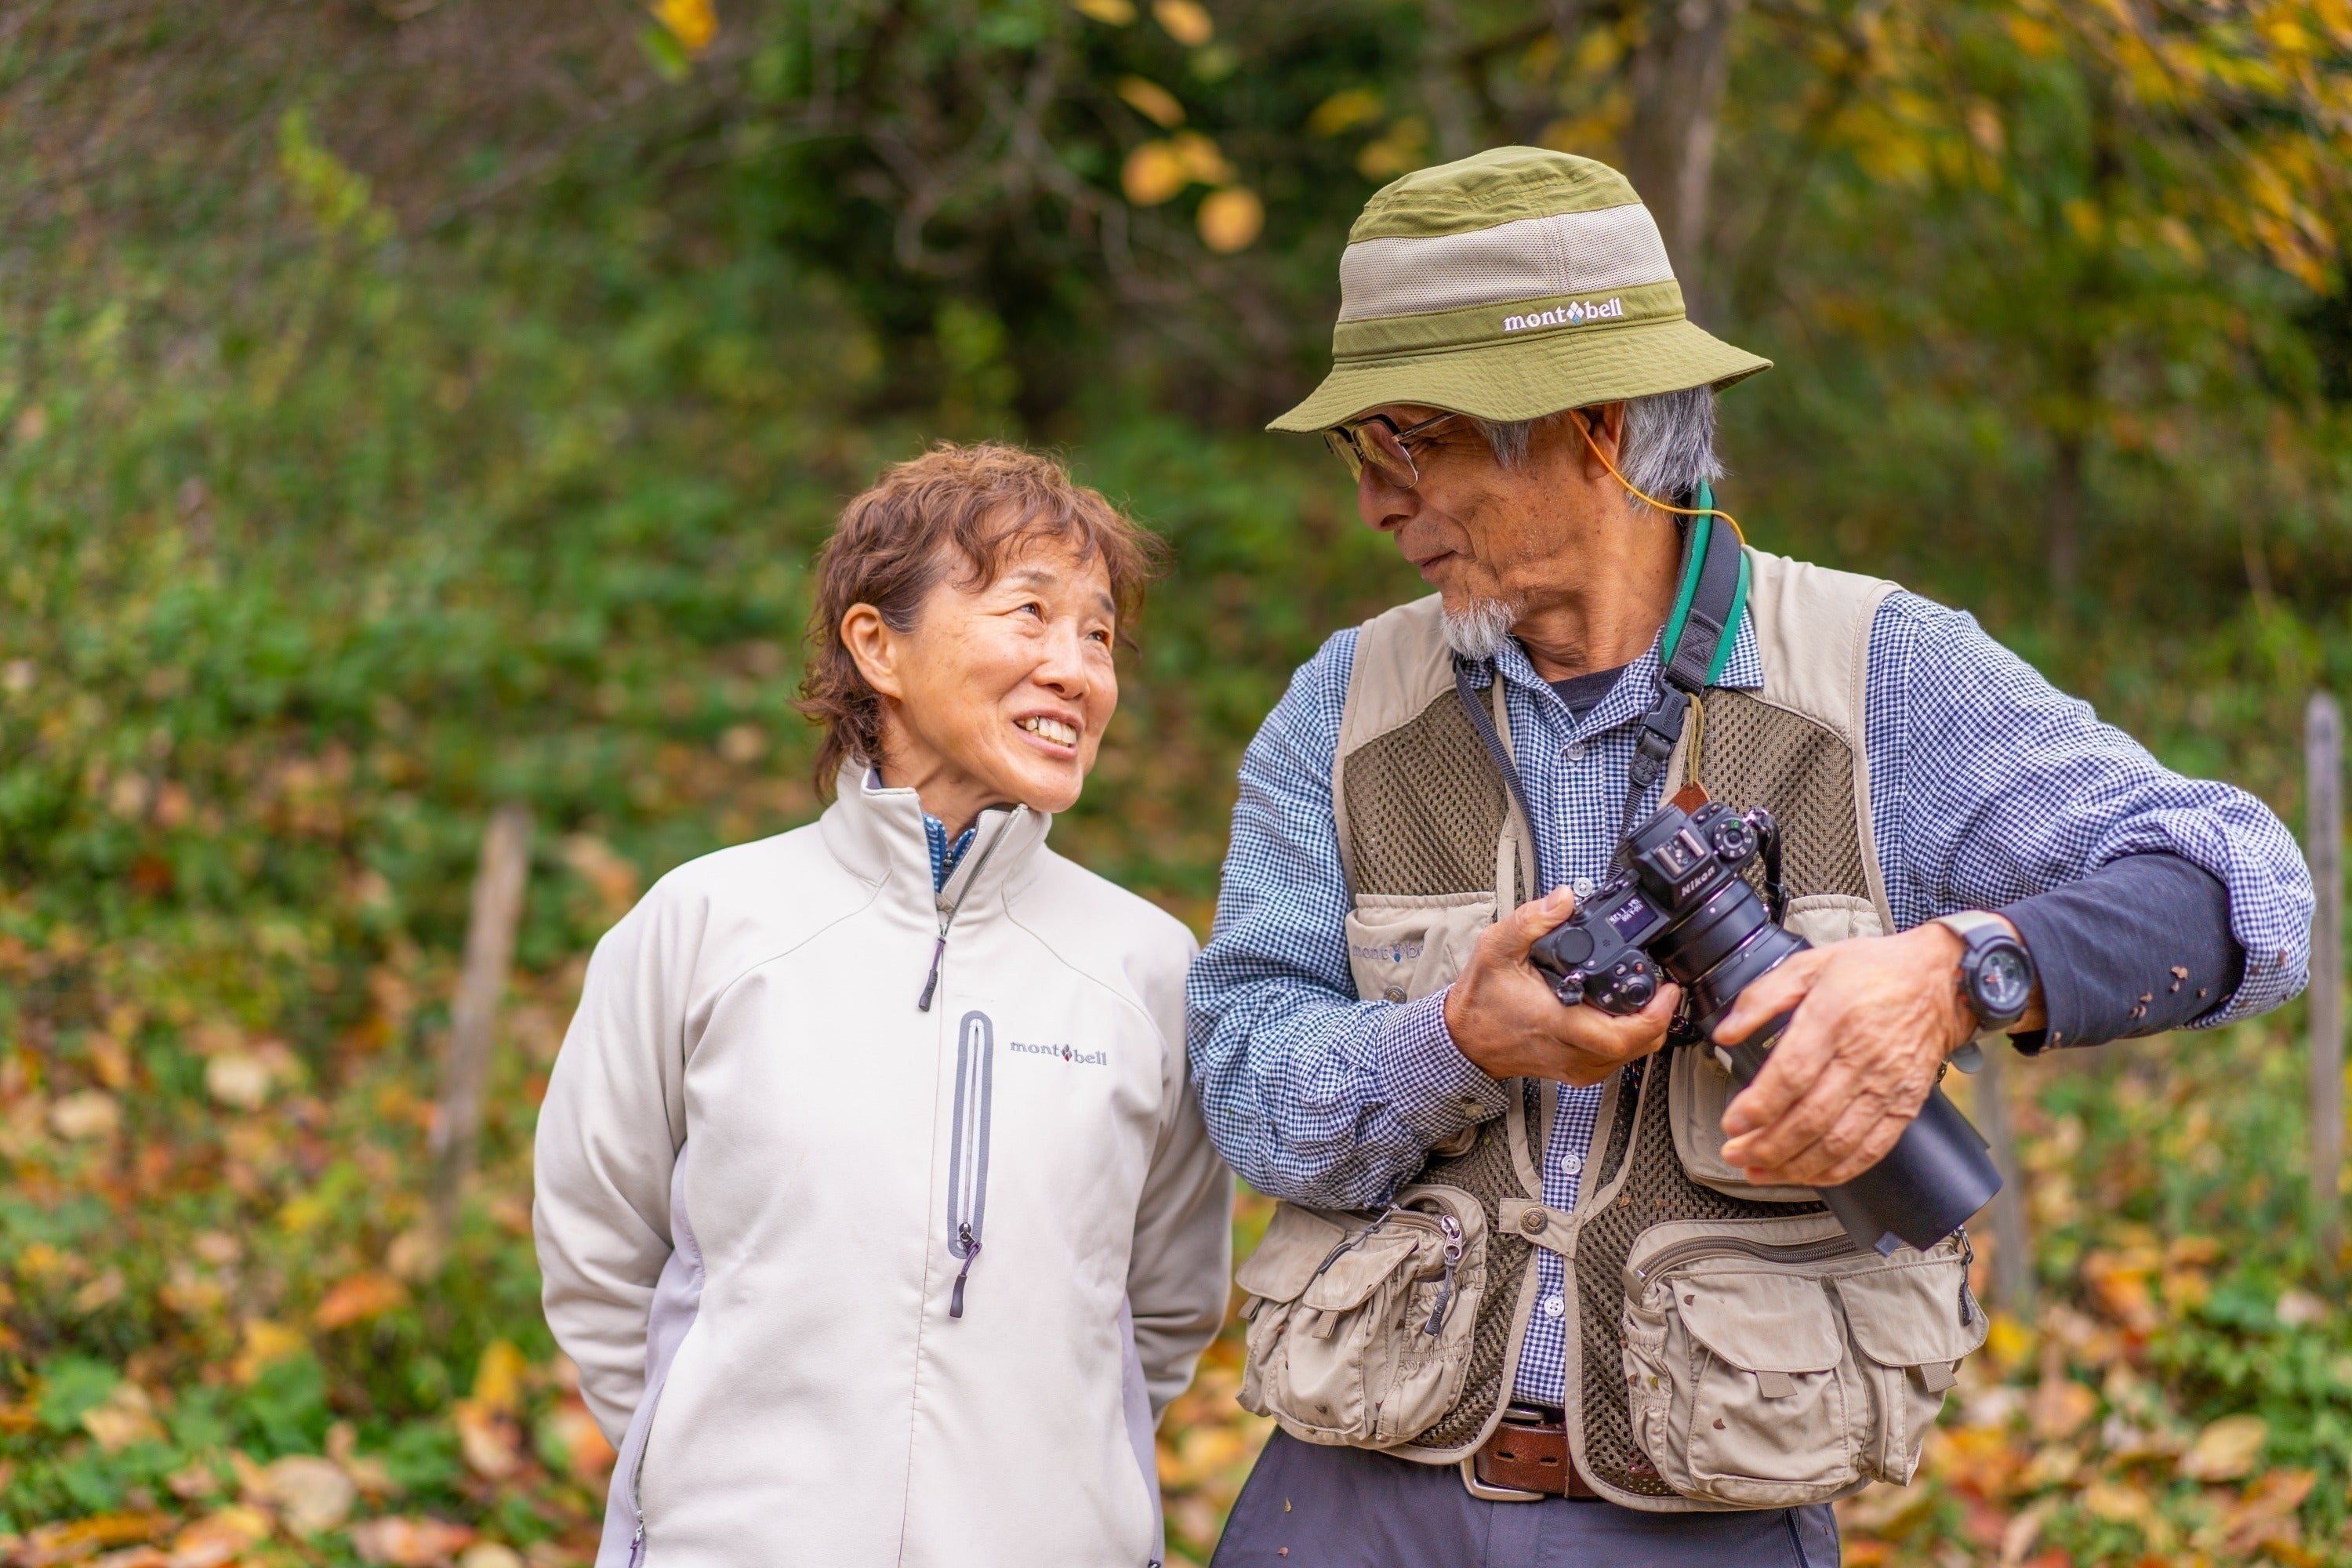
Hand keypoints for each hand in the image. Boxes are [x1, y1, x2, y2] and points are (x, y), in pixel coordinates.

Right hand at [1443, 886, 1680, 1085]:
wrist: (1465, 1039)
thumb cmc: (1481, 998)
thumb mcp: (1497, 949)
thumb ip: (1531, 920)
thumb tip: (1564, 898)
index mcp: (1557, 1023)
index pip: (1621, 1034)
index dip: (1655, 1015)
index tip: (1668, 990)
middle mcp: (1570, 1051)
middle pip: (1638, 1047)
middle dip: (1660, 1018)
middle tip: (1665, 990)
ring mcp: (1575, 1066)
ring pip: (1631, 1057)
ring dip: (1647, 1029)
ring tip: (1648, 999)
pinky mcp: (1576, 1072)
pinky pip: (1617, 1061)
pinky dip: (1630, 1041)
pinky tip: (1625, 1018)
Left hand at [1713, 923, 1987, 1185]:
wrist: (1941, 981)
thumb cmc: (1874, 971)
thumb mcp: (1810, 964)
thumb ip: (1762, 996)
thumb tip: (1725, 1032)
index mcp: (1834, 1017)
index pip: (1792, 1074)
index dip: (1759, 1106)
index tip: (1732, 1122)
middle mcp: (1862, 1057)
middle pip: (1810, 1117)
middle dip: (1767, 1145)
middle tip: (1735, 1154)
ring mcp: (1887, 1086)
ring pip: (1838, 1141)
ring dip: (1795, 1165)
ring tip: (1760, 1170)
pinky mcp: (1905, 1105)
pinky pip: (1871, 1149)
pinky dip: (1838, 1170)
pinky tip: (1808, 1175)